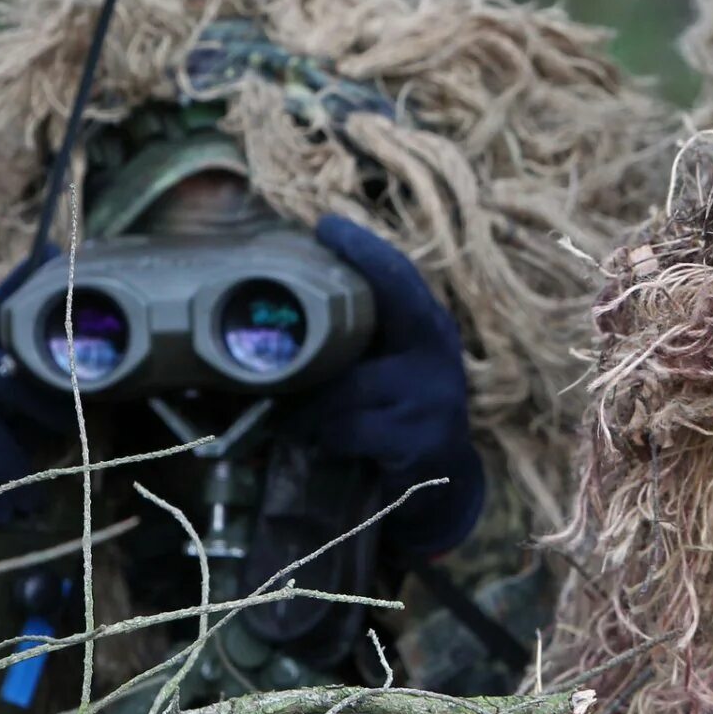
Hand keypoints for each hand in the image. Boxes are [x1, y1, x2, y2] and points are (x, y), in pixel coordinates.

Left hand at [291, 216, 484, 558]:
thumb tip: (286, 307)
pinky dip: (326, 435)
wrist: (441, 488)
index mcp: (430, 329)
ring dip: (307, 401)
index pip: (400, 277)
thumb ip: (357, 339)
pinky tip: (318, 440)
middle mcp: (439, 356)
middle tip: (271, 324)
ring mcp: (435, 401)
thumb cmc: (398, 416)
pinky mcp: (421, 443)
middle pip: (376, 319)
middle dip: (322, 320)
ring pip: (347, 386)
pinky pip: (351, 429)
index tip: (326, 225)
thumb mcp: (389, 369)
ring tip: (282, 410)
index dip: (365, 249)